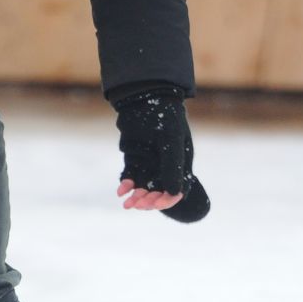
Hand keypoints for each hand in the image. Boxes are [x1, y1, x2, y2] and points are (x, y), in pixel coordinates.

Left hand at [114, 88, 211, 223]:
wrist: (142, 96)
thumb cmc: (164, 115)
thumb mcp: (171, 140)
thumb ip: (173, 167)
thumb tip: (174, 194)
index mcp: (181, 162)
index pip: (177, 188)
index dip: (167, 199)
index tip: (155, 204)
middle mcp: (166, 165)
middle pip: (159, 190)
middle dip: (149, 200)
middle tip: (138, 205)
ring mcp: (150, 162)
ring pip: (144, 186)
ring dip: (137, 196)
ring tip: (127, 204)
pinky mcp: (135, 157)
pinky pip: (131, 175)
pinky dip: (126, 184)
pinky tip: (121, 191)